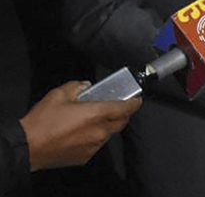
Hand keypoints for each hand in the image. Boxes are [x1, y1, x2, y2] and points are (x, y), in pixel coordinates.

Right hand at [20, 81, 140, 170]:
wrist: (27, 147)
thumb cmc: (43, 121)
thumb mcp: (58, 95)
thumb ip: (76, 87)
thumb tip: (85, 85)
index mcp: (97, 114)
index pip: (125, 108)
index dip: (134, 103)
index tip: (137, 99)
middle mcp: (99, 132)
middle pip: (121, 122)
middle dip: (123, 114)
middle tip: (116, 107)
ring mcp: (93, 146)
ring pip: (108, 134)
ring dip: (106, 126)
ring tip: (92, 120)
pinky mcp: (85, 157)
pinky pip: (96, 145)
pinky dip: (93, 138)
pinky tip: (81, 133)